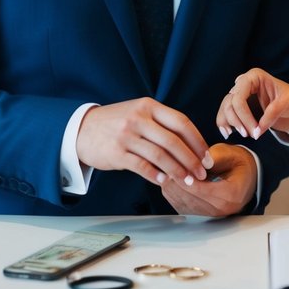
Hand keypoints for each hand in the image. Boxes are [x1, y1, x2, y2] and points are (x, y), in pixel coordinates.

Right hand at [76, 97, 211, 186]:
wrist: (81, 129)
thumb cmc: (116, 122)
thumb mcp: (138, 112)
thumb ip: (161, 122)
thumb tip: (192, 144)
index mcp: (148, 106)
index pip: (181, 122)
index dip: (197, 141)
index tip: (207, 157)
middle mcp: (138, 118)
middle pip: (173, 141)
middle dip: (191, 160)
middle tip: (202, 173)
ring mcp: (126, 135)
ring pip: (160, 155)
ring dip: (177, 171)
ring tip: (187, 181)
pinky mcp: (116, 152)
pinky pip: (142, 166)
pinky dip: (156, 175)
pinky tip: (165, 181)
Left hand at [159, 143, 255, 216]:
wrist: (245, 177)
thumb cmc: (238, 164)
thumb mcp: (231, 154)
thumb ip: (214, 157)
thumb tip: (199, 160)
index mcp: (231, 194)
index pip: (202, 189)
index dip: (186, 178)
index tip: (175, 165)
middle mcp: (220, 209)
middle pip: (189, 198)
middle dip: (175, 181)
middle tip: (165, 164)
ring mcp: (210, 215)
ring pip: (182, 203)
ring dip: (172, 186)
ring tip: (166, 169)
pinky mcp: (200, 215)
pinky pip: (180, 205)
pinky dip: (173, 192)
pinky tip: (170, 178)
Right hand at [216, 68, 288, 140]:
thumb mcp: (287, 104)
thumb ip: (272, 113)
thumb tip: (257, 129)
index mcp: (255, 76)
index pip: (239, 97)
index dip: (244, 116)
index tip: (256, 131)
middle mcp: (244, 83)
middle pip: (230, 103)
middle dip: (238, 122)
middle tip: (251, 135)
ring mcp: (241, 95)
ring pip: (225, 109)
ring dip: (230, 124)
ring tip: (243, 135)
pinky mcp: (240, 107)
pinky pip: (226, 114)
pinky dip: (224, 123)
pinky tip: (227, 133)